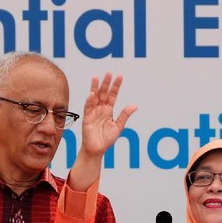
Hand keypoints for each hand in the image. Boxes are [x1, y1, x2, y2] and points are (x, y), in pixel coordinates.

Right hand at [68, 74, 137, 191]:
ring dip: (95, 87)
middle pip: (103, 93)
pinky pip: (88, 107)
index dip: (116, 86)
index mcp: (109, 110)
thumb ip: (124, 115)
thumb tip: (134, 105)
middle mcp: (100, 109)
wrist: (97, 150)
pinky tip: (92, 94)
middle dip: (106, 83)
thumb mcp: (118, 126)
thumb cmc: (107, 139)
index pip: (112, 95)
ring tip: (97, 77)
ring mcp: (93, 112)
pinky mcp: (87, 118)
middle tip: (109, 72)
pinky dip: (89, 100)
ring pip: (94, 97)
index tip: (120, 76)